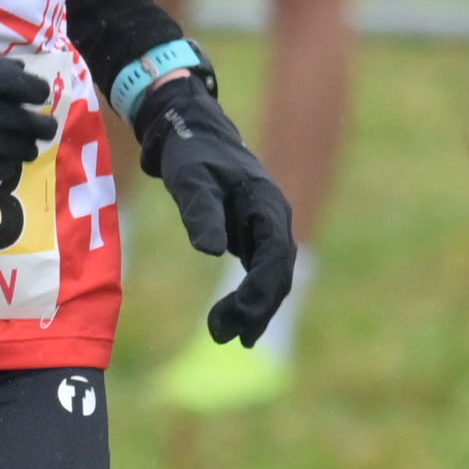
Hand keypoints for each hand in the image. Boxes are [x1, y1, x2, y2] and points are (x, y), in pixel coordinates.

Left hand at [123, 66, 300, 345]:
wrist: (190, 132)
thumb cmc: (189, 153)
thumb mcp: (189, 178)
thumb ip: (200, 211)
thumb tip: (212, 251)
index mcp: (266, 203)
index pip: (276, 255)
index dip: (261, 289)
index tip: (240, 317)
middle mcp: (274, 218)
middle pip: (278, 273)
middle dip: (257, 308)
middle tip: (226, 337)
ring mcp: (266, 228)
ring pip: (272, 277)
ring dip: (254, 309)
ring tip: (225, 337)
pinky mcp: (253, 236)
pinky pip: (261, 274)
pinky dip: (250, 300)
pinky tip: (233, 325)